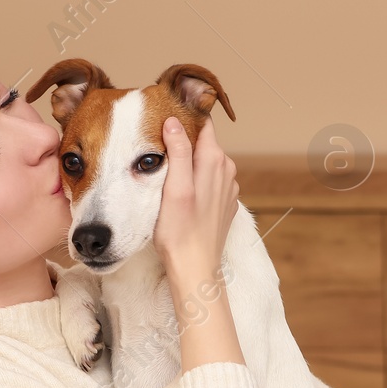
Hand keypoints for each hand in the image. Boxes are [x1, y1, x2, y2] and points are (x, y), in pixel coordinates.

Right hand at [152, 115, 238, 283]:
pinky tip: (181, 194)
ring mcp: (228, 187)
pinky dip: (196, 180)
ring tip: (167, 172)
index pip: (203, 123)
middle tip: (158, 148)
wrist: (195, 268)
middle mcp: (227, 170)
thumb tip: (174, 121)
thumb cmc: (179, 231)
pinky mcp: (224, 202)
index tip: (164, 122)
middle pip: (203, 142)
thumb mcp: (174, 187)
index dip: (184, 119)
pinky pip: (209, 180)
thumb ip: (179, 151)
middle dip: (184, 141)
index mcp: (215, 160)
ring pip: (206, 162)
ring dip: (189, 162)